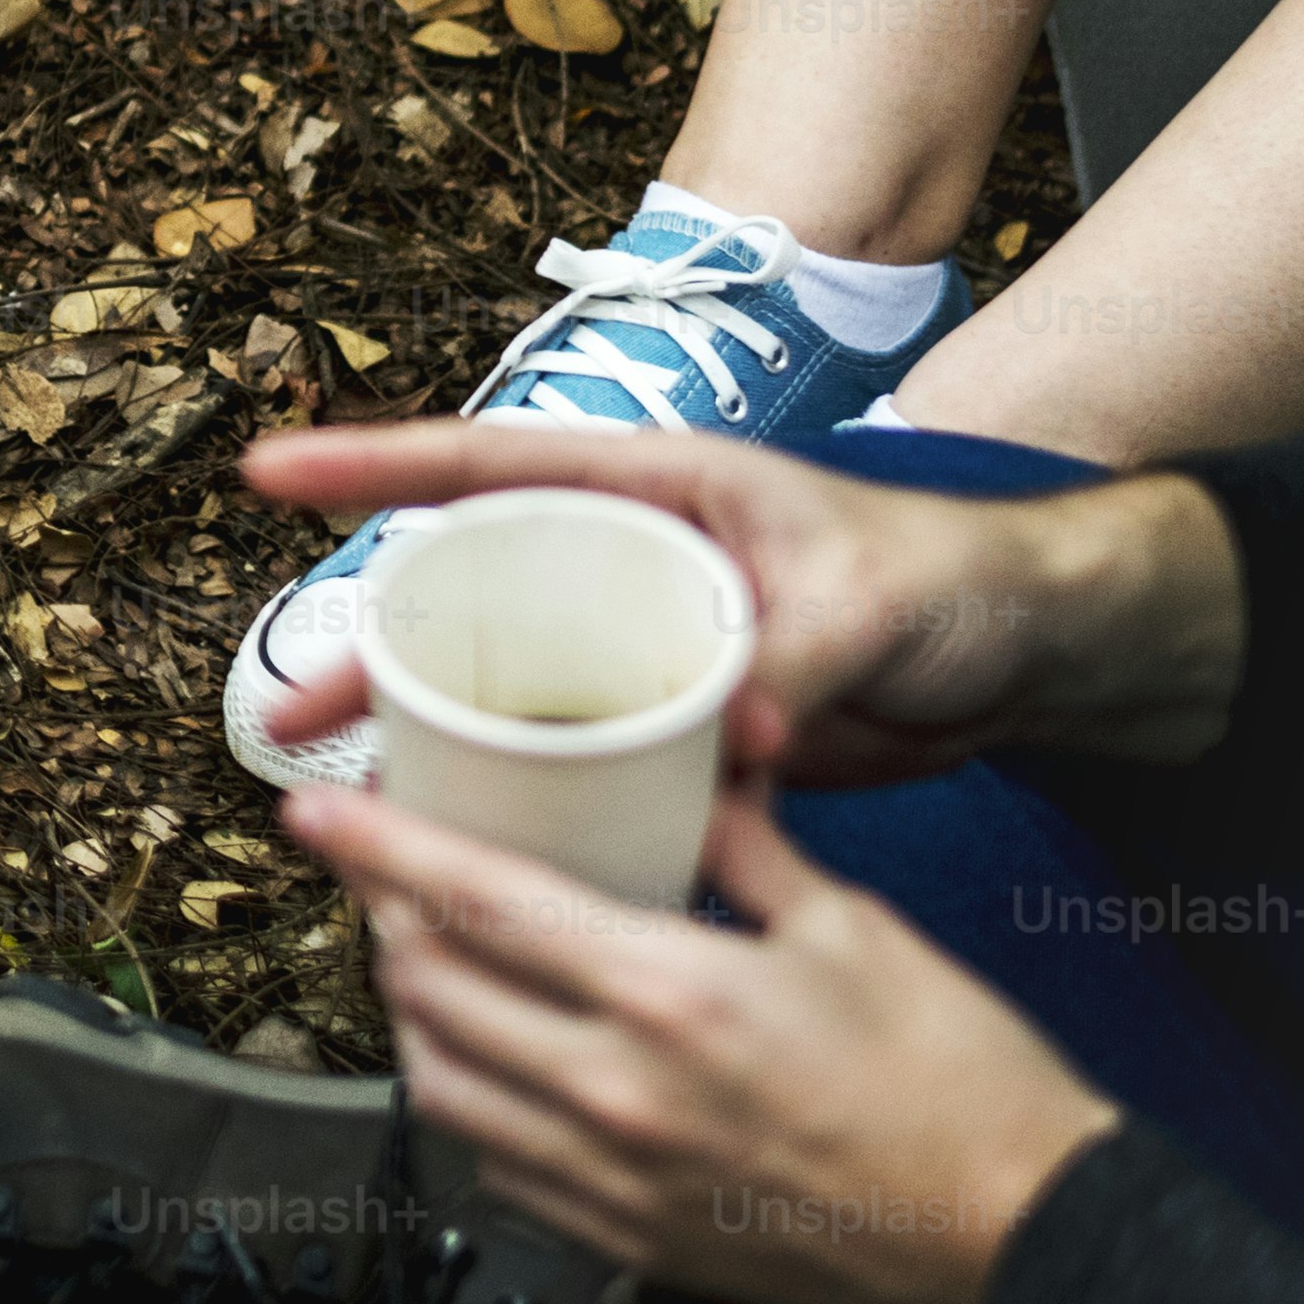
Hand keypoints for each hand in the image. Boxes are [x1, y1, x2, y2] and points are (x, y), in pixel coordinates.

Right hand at [238, 420, 1245, 783]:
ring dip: (425, 732)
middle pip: (468, 592)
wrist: (1033, 654)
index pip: (490, 466)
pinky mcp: (677, 722)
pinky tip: (467, 837)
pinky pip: (572, 753)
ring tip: (351, 788)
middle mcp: (631, 561)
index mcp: (656, 489)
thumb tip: (736, 731)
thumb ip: (796, 655)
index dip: (374, 467)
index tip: (271, 476)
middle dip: (369, 646)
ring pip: (506, 684)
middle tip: (298, 714)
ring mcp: (647, 645)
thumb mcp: (872, 600)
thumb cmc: (955, 582)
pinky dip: (515, 791)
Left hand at [294, 779, 1117, 1303]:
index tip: (311, 809)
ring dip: (412, 1018)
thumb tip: (691, 771)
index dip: (374, 848)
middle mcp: (617, 1092)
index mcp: (667, 994)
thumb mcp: (853, 927)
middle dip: (382, 920)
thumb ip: (746, 844)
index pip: (471, 902)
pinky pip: (498, 1168)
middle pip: (428, 993)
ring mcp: (617, 1180)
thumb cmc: (958, 1081)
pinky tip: (496, 1065)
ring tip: (427, 963)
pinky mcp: (633, 1242)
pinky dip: (472, 1104)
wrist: (1025, 1240)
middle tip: (382, 873)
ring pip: (442, 1087)